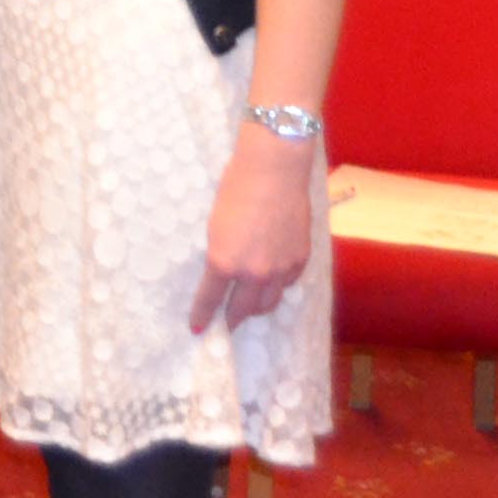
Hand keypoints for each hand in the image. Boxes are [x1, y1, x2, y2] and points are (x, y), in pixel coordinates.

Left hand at [192, 127, 321, 332]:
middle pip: (242, 309)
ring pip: (268, 303)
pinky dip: (277, 287)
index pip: (210, 300)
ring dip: (256, 308)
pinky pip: (287, 284)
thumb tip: (224, 270)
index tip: (197, 328)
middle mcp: (254, 272)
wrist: (274, 170)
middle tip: (225, 323)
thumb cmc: (235, 188)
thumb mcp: (215, 225)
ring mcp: (280, 268)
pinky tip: (272, 283)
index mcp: (224, 262)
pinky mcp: (300, 259)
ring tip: (249, 307)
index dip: (202, 316)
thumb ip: (221, 254)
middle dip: (231, 319)